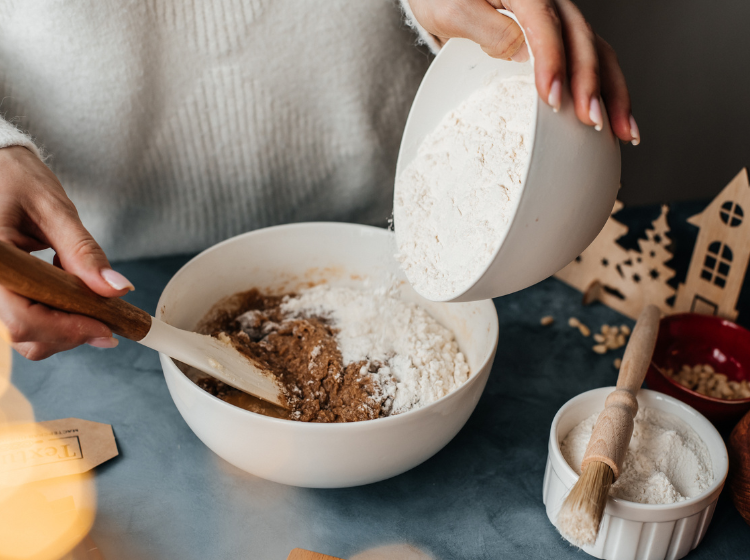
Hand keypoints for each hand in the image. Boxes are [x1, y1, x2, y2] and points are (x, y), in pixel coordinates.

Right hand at [0, 146, 132, 359]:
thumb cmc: (16, 179)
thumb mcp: (54, 210)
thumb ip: (84, 252)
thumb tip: (116, 289)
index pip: (23, 319)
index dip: (68, 330)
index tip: (106, 327)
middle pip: (25, 334)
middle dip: (71, 331)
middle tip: (105, 313)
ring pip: (25, 334)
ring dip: (64, 325)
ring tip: (78, 286)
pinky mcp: (0, 293)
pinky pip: (24, 320)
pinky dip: (53, 315)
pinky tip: (63, 286)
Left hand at [408, 0, 638, 144]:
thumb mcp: (453, 10)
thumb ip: (488, 28)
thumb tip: (525, 55)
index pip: (545, 25)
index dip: (553, 62)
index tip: (552, 99)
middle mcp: (550, 3)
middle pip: (582, 40)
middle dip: (592, 85)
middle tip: (592, 123)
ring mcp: (559, 21)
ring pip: (597, 53)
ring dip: (613, 93)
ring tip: (622, 131)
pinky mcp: (560, 41)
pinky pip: (588, 63)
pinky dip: (605, 92)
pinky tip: (613, 121)